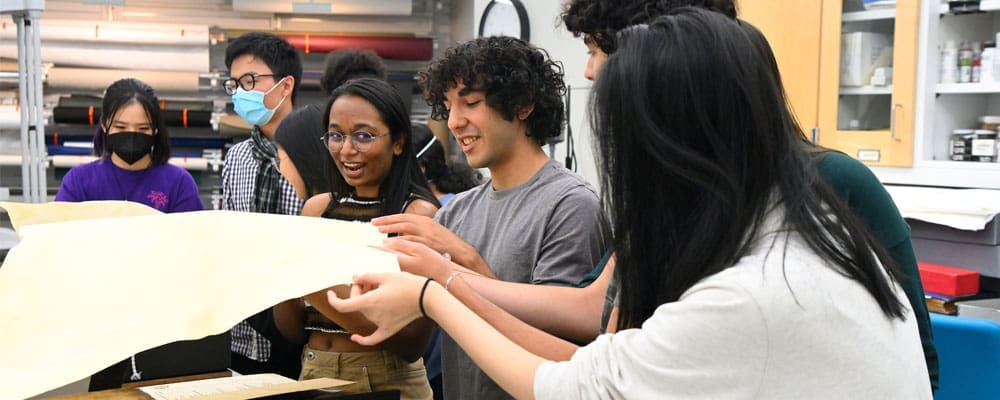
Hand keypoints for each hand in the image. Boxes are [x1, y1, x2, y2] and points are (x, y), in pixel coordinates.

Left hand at [328, 272, 429, 345]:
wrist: (427, 297)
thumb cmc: (407, 284)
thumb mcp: (385, 275)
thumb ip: (366, 277)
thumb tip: (354, 278)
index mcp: (370, 301)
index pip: (343, 305)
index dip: (333, 300)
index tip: (331, 293)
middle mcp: (373, 315)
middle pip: (357, 303)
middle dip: (359, 291)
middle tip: (370, 280)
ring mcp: (380, 324)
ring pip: (365, 312)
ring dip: (366, 302)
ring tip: (379, 288)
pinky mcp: (388, 330)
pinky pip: (372, 338)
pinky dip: (362, 338)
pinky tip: (355, 337)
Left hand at [372, 214, 489, 275]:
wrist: (460, 251)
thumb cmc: (444, 244)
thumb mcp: (431, 233)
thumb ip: (418, 230)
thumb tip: (402, 232)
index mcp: (425, 220)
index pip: (404, 216)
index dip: (390, 218)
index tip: (377, 221)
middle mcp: (425, 224)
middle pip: (402, 219)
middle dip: (387, 221)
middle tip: (373, 223)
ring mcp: (427, 233)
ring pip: (406, 228)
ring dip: (392, 229)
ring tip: (379, 232)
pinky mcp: (429, 243)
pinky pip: (412, 240)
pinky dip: (401, 241)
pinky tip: (392, 243)